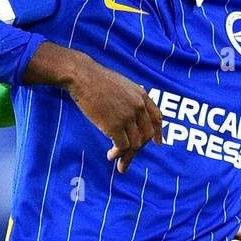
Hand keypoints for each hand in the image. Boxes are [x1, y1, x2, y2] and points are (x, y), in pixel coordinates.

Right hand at [24, 44, 161, 172]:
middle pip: (146, 135)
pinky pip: (122, 147)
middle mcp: (138, 107)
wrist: (83, 77)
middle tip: (129, 157)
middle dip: (138, 149)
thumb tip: (129, 113)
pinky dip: (118, 155)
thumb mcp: (122, 84)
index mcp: (141, 96)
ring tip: (119, 163)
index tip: (157, 143)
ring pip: (135, 144)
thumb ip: (130, 98)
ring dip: (127, 157)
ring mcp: (128, 117)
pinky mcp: (115, 126)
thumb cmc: (96, 79)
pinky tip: (111, 155)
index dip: (158, 132)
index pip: (157, 118)